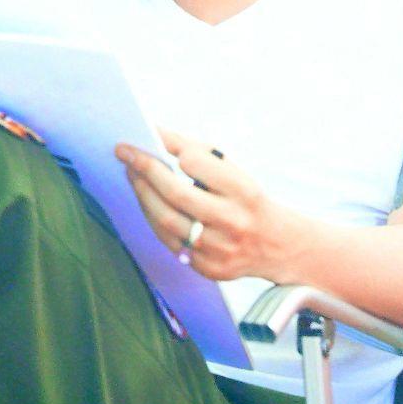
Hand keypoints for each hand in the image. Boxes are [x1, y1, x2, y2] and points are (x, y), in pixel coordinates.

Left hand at [115, 128, 300, 281]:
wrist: (277, 245)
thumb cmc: (248, 200)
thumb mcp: (235, 171)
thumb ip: (199, 153)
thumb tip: (157, 135)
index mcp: (244, 192)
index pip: (196, 164)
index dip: (171, 147)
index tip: (150, 136)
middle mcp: (232, 222)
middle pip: (176, 194)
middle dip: (145, 170)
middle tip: (126, 153)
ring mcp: (219, 249)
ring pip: (166, 220)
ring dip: (142, 193)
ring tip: (132, 173)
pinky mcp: (208, 268)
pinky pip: (169, 241)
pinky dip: (152, 217)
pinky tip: (146, 200)